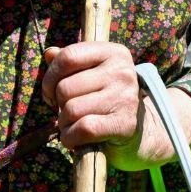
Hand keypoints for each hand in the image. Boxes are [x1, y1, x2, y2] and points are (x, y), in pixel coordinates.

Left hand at [42, 42, 170, 168]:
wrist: (140, 132)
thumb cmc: (105, 100)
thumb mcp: (90, 75)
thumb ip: (69, 63)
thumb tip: (49, 53)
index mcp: (114, 53)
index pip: (69, 56)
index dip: (50, 77)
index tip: (50, 92)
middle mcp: (123, 71)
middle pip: (65, 87)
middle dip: (57, 105)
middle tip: (67, 112)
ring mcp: (126, 97)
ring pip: (71, 110)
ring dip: (64, 124)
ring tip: (74, 125)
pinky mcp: (125, 124)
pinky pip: (83, 129)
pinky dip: (71, 138)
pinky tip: (76, 138)